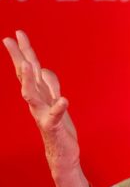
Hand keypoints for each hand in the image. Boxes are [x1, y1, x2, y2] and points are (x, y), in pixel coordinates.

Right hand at [3, 30, 78, 170]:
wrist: (62, 153)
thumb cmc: (57, 125)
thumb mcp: (55, 100)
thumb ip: (48, 84)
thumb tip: (42, 68)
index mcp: (39, 94)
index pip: (29, 69)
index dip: (24, 51)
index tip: (17, 33)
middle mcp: (37, 101)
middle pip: (26, 77)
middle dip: (18, 58)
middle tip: (9, 40)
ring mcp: (43, 114)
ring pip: (33, 95)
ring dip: (31, 80)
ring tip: (30, 65)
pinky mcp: (53, 127)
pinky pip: (54, 117)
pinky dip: (58, 108)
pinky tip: (63, 100)